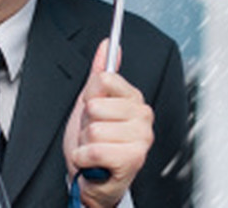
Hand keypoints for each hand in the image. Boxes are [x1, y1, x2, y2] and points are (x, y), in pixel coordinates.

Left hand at [63, 40, 153, 207]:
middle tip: (94, 136)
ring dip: (85, 144)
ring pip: (94, 129)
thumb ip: (99, 75)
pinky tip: (93, 163)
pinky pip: (94, 150)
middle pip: (96, 106)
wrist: (90, 182)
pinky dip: (84, 159)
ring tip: (94, 150)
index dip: (90, 97)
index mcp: (134, 99)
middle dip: (86, 124)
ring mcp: (141, 138)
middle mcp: (143, 116)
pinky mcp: (133, 159)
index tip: (93, 111)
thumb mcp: (91, 105)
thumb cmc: (93, 145)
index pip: (104, 79)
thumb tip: (107, 45)